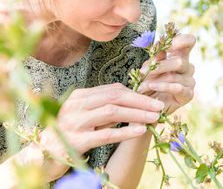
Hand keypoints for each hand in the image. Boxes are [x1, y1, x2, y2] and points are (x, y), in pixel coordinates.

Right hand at [39, 83, 163, 180]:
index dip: (134, 93)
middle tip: (158, 106)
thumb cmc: (67, 132)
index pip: (112, 89)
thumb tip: (132, 104)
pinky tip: (140, 130)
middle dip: (140, 100)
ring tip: (154, 117)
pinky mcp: (76, 141)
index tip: (151, 98)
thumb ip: (103, 108)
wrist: (42, 153)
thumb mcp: (84, 115)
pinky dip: (125, 132)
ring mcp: (75, 122)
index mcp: (79, 95)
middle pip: (114, 97)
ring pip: (112, 112)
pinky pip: (105, 134)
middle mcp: (76, 104)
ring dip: (136, 114)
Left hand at [138, 34, 195, 113]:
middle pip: (179, 61)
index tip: (168, 45)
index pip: (189, 41)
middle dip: (159, 66)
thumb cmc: (149, 80)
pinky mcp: (188, 95)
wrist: (149, 103)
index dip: (182, 40)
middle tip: (142, 72)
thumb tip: (156, 46)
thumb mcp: (150, 65)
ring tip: (141, 85)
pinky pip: (178, 88)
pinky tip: (153, 87)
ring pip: (174, 76)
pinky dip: (164, 87)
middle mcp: (188, 66)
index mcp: (180, 55)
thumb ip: (155, 56)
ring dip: (155, 79)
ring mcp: (190, 81)